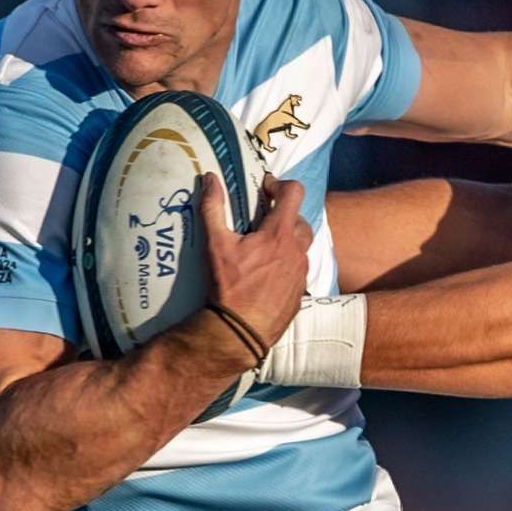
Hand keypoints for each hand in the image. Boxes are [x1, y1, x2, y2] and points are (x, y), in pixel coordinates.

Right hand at [200, 170, 312, 360]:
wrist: (240, 331)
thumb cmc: (229, 287)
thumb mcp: (215, 244)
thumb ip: (212, 207)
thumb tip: (209, 178)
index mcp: (279, 234)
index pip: (294, 192)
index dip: (280, 184)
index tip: (265, 189)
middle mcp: (297, 251)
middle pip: (300, 219)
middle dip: (284, 214)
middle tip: (262, 221)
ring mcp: (302, 273)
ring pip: (302, 246)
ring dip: (287, 240)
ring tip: (264, 248)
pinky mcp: (301, 292)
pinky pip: (299, 270)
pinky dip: (287, 265)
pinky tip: (268, 273)